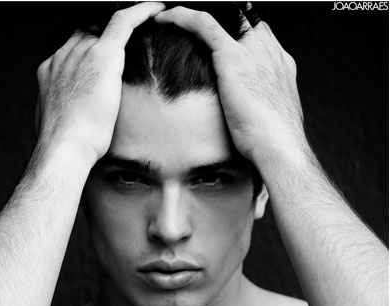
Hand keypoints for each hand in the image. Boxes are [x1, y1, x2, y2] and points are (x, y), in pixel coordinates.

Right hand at [36, 2, 164, 165]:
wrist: (64, 147)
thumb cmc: (65, 146)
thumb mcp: (60, 125)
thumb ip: (69, 114)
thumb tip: (78, 124)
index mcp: (52, 72)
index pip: (73, 50)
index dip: (88, 51)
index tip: (103, 58)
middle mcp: (64, 57)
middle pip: (88, 36)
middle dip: (105, 39)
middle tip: (126, 46)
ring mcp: (81, 54)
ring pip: (105, 29)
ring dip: (124, 27)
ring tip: (145, 24)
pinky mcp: (102, 56)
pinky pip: (123, 23)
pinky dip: (141, 13)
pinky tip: (156, 10)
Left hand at [155, 7, 306, 171]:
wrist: (280, 147)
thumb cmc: (274, 143)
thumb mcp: (271, 119)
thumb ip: (260, 107)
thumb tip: (247, 117)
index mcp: (281, 65)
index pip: (260, 36)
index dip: (240, 34)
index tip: (221, 39)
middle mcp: (269, 51)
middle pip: (243, 21)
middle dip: (222, 19)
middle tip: (195, 25)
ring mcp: (253, 51)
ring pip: (223, 17)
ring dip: (198, 16)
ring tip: (178, 18)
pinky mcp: (233, 57)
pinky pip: (203, 24)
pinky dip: (183, 17)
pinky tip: (166, 18)